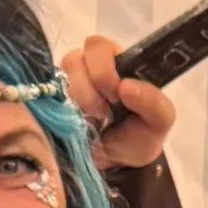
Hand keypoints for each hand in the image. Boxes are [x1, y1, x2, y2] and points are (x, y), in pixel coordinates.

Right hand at [63, 31, 177, 172]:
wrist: (115, 162)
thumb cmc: (138, 135)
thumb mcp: (159, 121)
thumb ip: (154, 102)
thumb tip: (126, 86)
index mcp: (117, 61)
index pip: (98, 46)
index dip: (104, 70)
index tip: (117, 95)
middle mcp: (88, 64)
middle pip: (75, 59)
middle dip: (91, 90)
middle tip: (106, 111)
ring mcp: (66, 81)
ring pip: (60, 82)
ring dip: (80, 104)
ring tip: (94, 121)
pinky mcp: (51, 98)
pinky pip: (49, 96)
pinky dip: (65, 113)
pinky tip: (79, 124)